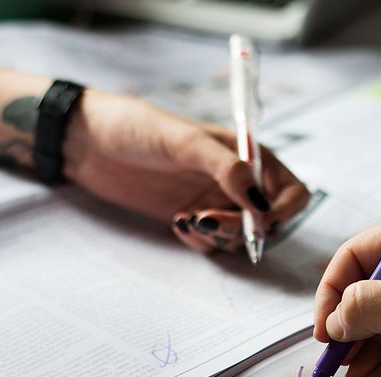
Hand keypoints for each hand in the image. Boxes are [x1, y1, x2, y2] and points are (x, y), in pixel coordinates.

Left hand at [63, 89, 309, 253]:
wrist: (89, 142)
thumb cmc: (137, 128)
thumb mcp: (185, 142)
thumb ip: (227, 169)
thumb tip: (260, 202)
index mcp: (249, 155)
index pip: (291, 192)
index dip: (283, 211)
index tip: (260, 223)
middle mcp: (239, 181)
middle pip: (266, 222)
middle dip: (244, 229)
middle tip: (207, 221)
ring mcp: (216, 201)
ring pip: (239, 238)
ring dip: (219, 236)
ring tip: (186, 219)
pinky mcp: (193, 217)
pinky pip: (211, 244)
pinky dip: (199, 241)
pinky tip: (176, 222)